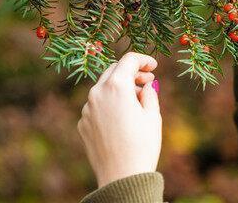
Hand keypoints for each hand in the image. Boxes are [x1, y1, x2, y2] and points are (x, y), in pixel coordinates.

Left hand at [77, 52, 161, 187]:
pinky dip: (110, 104)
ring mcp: (87, 109)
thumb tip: (146, 84)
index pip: (129, 60)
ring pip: (103, 88)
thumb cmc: (142, 145)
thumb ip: (149, 92)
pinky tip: (123, 117)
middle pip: (113, 70)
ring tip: (137, 100)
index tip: (154, 66)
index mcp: (116, 87)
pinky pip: (97, 105)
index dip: (144, 59)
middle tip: (148, 80)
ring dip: (120, 88)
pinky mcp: (83, 124)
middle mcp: (97, 93)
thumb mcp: (153, 115)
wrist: (121, 177)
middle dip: (131, 72)